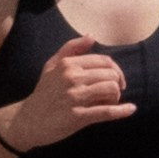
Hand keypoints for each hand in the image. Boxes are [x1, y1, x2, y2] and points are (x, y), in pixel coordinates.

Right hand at [4, 37, 133, 148]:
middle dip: (116, 84)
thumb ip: (71, 49)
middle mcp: (72, 77)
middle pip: (111, 75)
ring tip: (109, 103)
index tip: (116, 80)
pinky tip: (130, 109)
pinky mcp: (77, 117)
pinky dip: (121, 111)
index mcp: (68, 64)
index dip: (116, 70)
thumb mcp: (51, 66)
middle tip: (111, 94)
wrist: (28, 121)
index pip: (104, 61)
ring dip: (115, 97)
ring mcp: (75, 97)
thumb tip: (91, 36)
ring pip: (111, 89)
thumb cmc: (44, 93)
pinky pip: (106, 111)